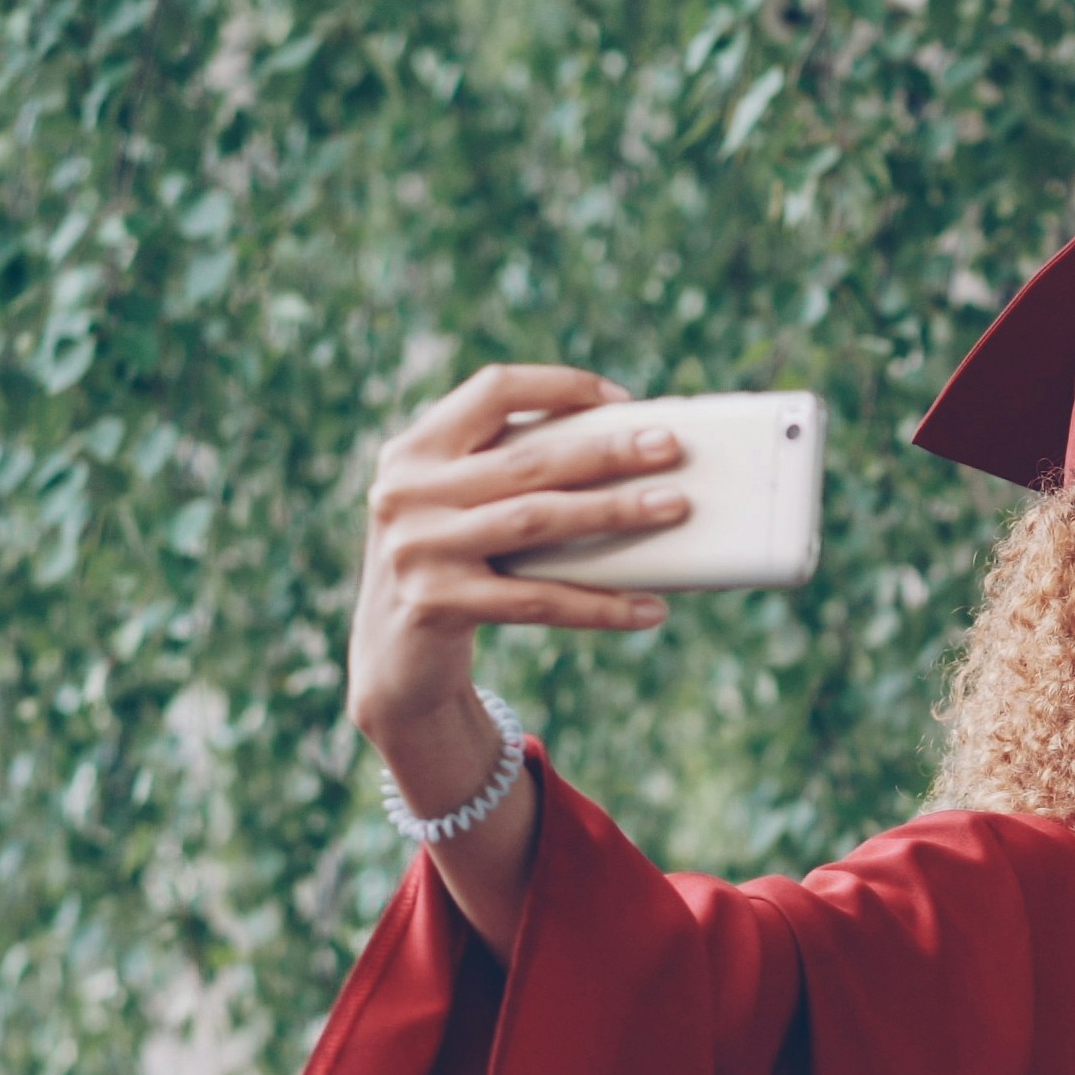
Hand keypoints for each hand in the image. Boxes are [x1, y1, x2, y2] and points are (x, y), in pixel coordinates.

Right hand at [350, 365, 678, 947]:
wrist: (389, 691)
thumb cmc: (461, 601)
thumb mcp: (490, 534)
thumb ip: (541, 491)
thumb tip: (660, 472)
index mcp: (412, 450)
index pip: (490, 385)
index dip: (562, 383)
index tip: (629, 393)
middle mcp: (400, 491)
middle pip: (529, 455)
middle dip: (613, 449)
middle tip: (684, 447)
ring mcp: (409, 552)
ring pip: (537, 522)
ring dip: (619, 519)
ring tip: (684, 518)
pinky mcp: (429, 613)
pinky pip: (535, 602)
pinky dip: (602, 605)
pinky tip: (657, 611)